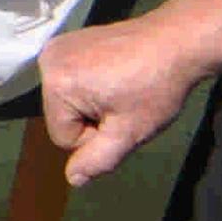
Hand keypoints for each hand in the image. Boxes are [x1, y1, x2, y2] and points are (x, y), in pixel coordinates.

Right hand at [44, 3, 216, 185]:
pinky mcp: (67, 40)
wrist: (174, 42)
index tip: (122, 118)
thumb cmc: (154, 89)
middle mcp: (47, 61)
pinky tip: (115, 74)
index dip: (96, 137)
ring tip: (122, 89)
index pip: (63, 137)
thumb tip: (71, 180)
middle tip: (124, 104)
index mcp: (57, 83)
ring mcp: (56, 47)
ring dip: (92, 103)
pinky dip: (90, 83)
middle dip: (92, 119)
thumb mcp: (129, 133)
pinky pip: (70, 79)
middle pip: (61, 116)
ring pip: (66, 100)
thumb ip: (97, 159)